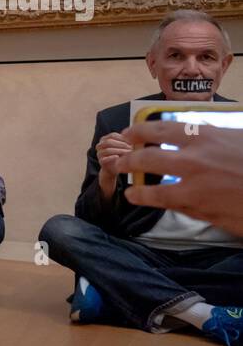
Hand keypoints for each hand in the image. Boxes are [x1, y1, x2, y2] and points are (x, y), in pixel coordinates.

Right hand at [95, 131, 132, 179]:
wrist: (115, 167)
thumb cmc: (120, 154)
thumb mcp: (122, 146)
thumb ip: (125, 140)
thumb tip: (134, 135)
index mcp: (104, 139)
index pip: (112, 135)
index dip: (122, 138)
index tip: (131, 141)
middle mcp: (100, 145)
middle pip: (108, 142)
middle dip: (121, 144)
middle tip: (131, 148)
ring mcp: (99, 153)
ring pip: (107, 150)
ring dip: (119, 151)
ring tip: (128, 153)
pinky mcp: (100, 161)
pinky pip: (105, 159)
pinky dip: (112, 157)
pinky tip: (118, 157)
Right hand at [116, 121, 242, 235]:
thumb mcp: (227, 221)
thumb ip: (196, 210)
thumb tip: (172, 202)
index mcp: (195, 193)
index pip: (154, 194)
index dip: (138, 195)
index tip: (129, 194)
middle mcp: (193, 165)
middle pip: (148, 159)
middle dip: (128, 162)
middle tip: (118, 163)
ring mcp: (206, 142)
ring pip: (163, 131)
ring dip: (140, 132)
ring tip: (128, 133)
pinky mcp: (219, 129)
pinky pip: (186, 124)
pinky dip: (167, 124)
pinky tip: (162, 126)